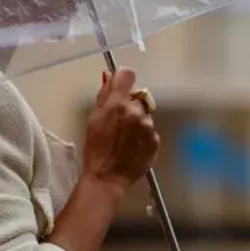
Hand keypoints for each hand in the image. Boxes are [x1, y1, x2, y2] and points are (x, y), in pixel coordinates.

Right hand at [82, 68, 159, 193]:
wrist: (107, 176)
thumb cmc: (95, 148)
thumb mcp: (93, 118)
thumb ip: (104, 94)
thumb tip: (109, 75)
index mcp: (118, 104)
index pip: (127, 74)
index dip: (123, 79)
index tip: (120, 88)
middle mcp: (136, 112)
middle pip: (137, 98)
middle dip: (129, 106)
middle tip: (119, 123)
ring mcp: (148, 126)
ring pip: (144, 115)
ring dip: (137, 122)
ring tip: (126, 138)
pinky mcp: (155, 140)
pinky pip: (150, 131)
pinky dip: (143, 135)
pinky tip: (133, 146)